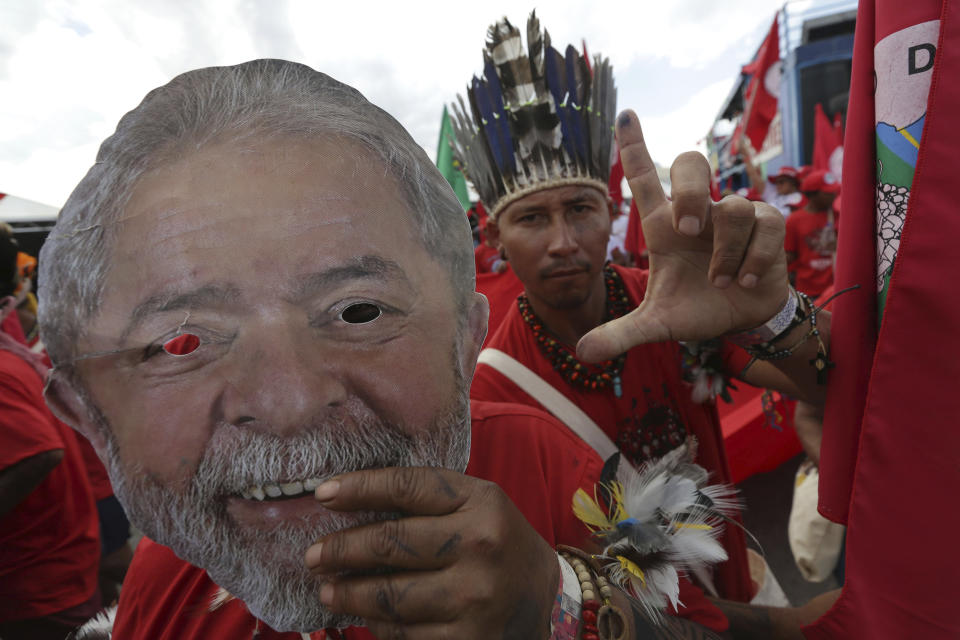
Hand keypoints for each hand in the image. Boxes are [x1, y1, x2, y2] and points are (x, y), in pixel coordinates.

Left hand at [304, 467, 558, 638]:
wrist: (546, 602)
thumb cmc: (498, 544)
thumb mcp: (478, 506)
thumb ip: (428, 501)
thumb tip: (350, 503)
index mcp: (482, 502)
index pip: (407, 488)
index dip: (359, 488)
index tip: (322, 494)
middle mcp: (482, 545)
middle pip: (391, 542)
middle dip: (341, 549)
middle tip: (314, 556)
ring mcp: (476, 596)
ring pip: (390, 595)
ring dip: (348, 593)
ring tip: (328, 589)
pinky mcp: (468, 639)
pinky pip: (404, 633)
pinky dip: (376, 625)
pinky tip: (363, 616)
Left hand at [577, 110, 788, 361]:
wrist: (742, 320)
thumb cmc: (696, 308)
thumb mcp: (656, 324)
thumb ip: (621, 334)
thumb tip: (583, 353)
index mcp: (662, 225)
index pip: (644, 177)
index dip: (634, 145)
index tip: (625, 114)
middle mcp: (696, 212)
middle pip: (691, 162)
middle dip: (689, 189)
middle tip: (685, 229)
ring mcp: (733, 215)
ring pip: (732, 207)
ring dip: (725, 253)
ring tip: (721, 282)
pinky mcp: (766, 227)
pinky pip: (763, 227)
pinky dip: (752, 260)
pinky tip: (743, 282)